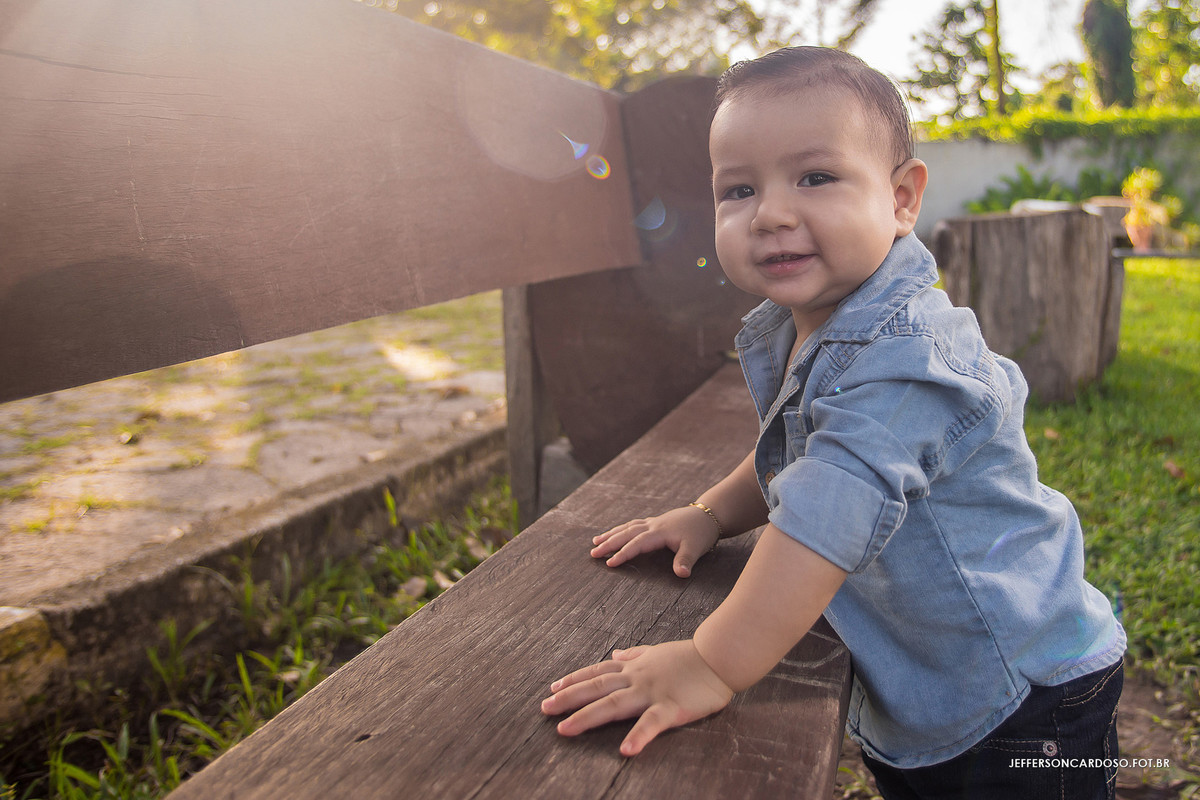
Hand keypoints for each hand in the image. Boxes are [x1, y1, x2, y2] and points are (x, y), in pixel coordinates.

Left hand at [540, 640, 733, 756]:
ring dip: (587, 716)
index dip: (574, 680)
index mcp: (634, 668)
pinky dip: (638, 736)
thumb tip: (616, 653)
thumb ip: (635, 654)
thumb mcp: (656, 651)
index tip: (553, 688)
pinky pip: (651, 723)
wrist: (719, 656)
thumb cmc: (690, 656)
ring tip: (565, 729)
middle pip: (596, 689)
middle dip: (569, 699)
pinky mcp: (671, 707)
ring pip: (613, 704)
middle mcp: (637, 679)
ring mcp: (652, 693)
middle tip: (544, 709)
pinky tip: (625, 750)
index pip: (598, 673)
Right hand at [591, 506, 719, 577]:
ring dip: (611, 534)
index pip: (636, 544)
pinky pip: (633, 524)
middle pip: (626, 534)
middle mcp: (652, 526)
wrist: (709, 514)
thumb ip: (686, 561)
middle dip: (608, 543)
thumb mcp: (695, 548)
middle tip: (593, 553)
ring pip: (627, 527)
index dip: (623, 554)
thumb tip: (682, 575)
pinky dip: (621, 529)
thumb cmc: (701, 533)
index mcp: (659, 533)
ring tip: (595, 541)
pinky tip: (616, 532)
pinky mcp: (655, 522)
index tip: (609, 563)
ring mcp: (653, 522)